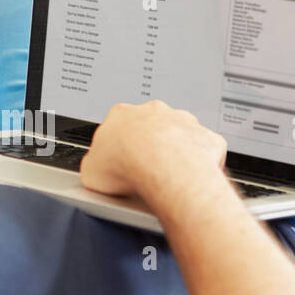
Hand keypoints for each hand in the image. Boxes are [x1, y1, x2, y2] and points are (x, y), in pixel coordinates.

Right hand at [80, 100, 228, 202]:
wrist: (164, 168)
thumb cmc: (127, 167)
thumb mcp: (90, 172)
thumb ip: (94, 166)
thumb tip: (96, 172)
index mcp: (121, 115)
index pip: (117, 128)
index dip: (117, 149)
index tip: (118, 166)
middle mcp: (154, 112)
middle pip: (149, 128)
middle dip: (146, 148)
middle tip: (142, 173)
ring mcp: (182, 122)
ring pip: (178, 137)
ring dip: (174, 155)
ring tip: (166, 182)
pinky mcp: (204, 137)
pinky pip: (202, 151)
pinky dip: (198, 165)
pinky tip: (190, 182)